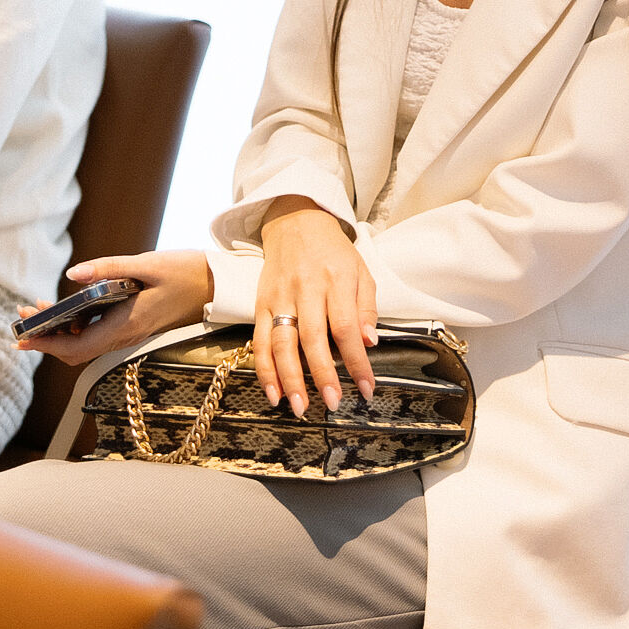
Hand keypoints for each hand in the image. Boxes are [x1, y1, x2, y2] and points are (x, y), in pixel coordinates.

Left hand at [15, 249, 213, 366]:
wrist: (216, 285)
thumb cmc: (185, 272)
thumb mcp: (147, 264)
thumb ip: (108, 268)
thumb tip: (72, 275)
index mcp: (126, 325)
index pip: (76, 347)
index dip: (46, 344)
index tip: (22, 337)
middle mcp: (125, 336)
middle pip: (75, 351)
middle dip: (46, 339)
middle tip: (22, 318)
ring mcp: (129, 334)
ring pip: (85, 343)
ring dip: (59, 331)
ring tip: (37, 308)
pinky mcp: (132, 326)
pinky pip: (97, 334)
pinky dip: (76, 324)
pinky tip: (68, 306)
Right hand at [253, 194, 377, 415]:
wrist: (295, 221)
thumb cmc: (333, 252)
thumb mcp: (361, 271)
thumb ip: (366, 308)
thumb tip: (370, 343)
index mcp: (336, 280)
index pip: (346, 327)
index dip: (356, 361)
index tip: (366, 389)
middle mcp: (306, 288)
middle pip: (312, 338)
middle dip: (322, 375)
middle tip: (332, 404)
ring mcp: (280, 296)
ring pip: (281, 342)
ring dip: (289, 378)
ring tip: (299, 407)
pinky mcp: (260, 303)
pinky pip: (259, 340)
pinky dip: (263, 369)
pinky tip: (272, 392)